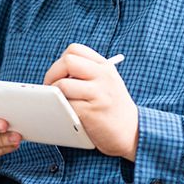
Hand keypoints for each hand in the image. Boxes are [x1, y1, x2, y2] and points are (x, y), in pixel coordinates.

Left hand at [43, 43, 138, 160]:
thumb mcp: (107, 83)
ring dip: (53, 94)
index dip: (61, 60)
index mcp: (105, 67)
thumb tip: (56, 71)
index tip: (58, 73)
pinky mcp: (91, 112)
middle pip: (67, 62)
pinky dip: (59, 108)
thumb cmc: (113, 109)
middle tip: (50, 87)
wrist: (132, 133)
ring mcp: (98, 94)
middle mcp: (103, 76)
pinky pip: (65, 105)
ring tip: (57, 101)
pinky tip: (64, 112)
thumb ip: (87, 72)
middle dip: (52, 74)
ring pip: (62, 84)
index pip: (75, 49)